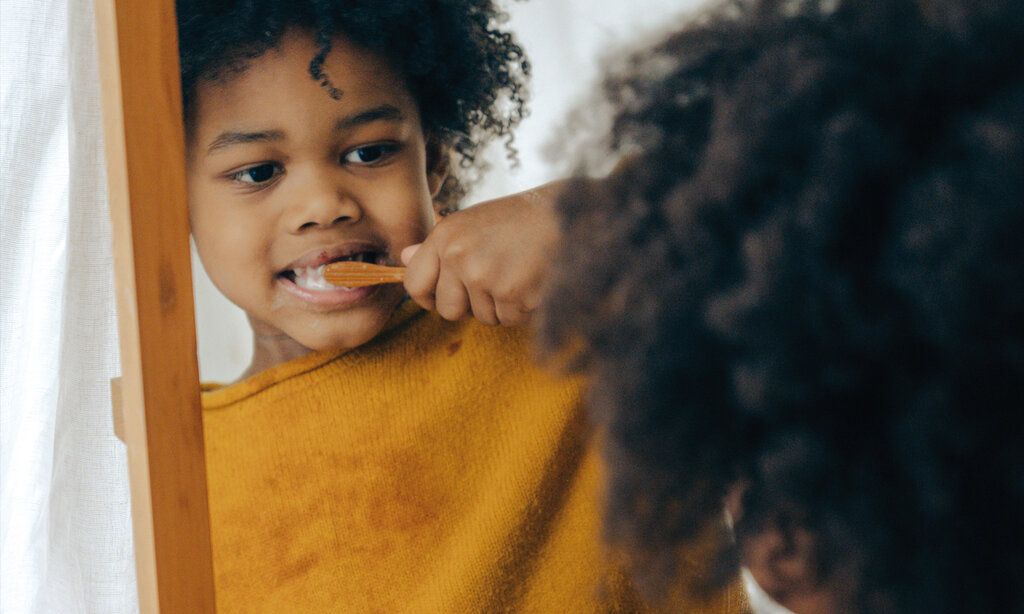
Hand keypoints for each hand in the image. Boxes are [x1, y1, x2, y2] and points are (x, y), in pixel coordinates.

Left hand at [401, 181, 562, 325]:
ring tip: (519, 274)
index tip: (443, 297)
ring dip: (501, 306)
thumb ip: (438, 246)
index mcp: (445, 236)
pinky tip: (533, 282)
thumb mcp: (472, 223)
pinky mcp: (511, 294)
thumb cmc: (519, 220)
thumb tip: (404, 258)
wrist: (566, 215)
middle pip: (448, 310)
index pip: (414, 283)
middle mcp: (459, 256)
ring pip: (483, 317)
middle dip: (469, 306)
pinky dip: (523, 309)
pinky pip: (509, 320)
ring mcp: (484, 276)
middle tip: (494, 282)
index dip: (428, 297)